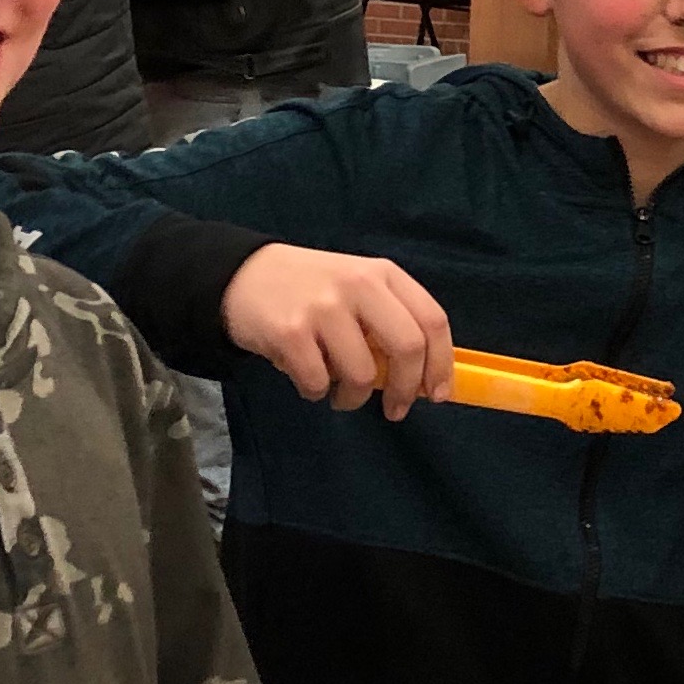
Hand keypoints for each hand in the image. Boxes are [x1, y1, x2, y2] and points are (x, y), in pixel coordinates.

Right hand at [221, 243, 454, 416]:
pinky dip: (317, 392)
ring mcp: (323, 306)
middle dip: (406, 390)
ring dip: (354, 397)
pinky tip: (309, 380)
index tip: (437, 394)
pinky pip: (318, 382)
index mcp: (383, 274)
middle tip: (396, 409)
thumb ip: (390, 321)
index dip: (441, 363)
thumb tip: (423, 379)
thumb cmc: (312, 290)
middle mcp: (358, 284)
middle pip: (407, 347)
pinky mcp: (290, 330)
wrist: (242, 275)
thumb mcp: (358, 288)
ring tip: (340, 393)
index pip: (432, 320)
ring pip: (362, 374)